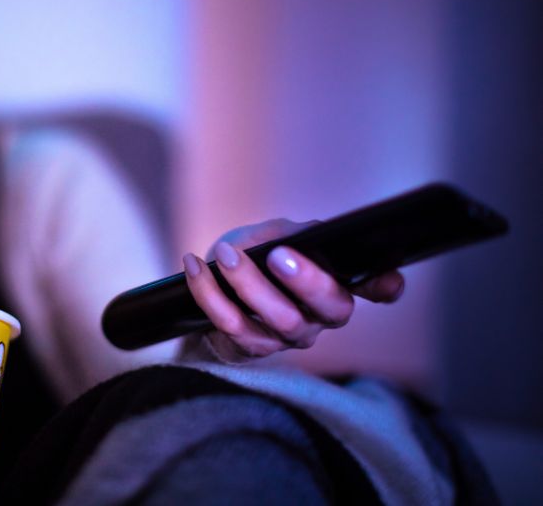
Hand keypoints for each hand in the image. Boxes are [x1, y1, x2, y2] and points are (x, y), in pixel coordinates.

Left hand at [183, 219, 404, 359]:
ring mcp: (287, 337)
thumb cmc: (253, 257)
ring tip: (225, 255)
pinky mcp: (251, 348)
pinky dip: (207, 291)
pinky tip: (193, 265)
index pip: (377, 288)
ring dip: (248, 283)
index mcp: (335, 283)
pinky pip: (231, 325)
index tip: (388, 278)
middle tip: (279, 255)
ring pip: (281, 320)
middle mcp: (320, 316)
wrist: (212, 293)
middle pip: (332, 309)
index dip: (386, 285)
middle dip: (308, 281)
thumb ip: (288, 233)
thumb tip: (295, 238)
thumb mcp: (271, 236)